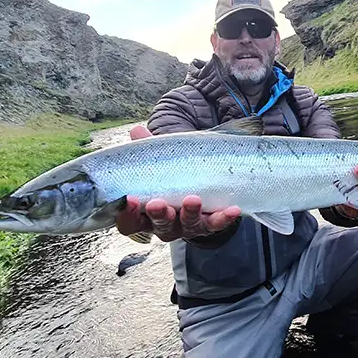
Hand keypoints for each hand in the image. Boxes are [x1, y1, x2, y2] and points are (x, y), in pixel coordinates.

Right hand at [114, 125, 241, 241]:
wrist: (201, 190)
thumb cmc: (171, 177)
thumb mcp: (159, 163)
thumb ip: (148, 150)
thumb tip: (137, 131)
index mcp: (145, 214)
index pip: (129, 221)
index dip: (126, 214)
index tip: (128, 199)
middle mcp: (166, 223)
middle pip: (159, 226)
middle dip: (159, 214)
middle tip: (158, 203)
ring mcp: (189, 226)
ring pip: (188, 226)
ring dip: (190, 214)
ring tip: (192, 200)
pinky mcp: (210, 224)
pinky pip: (217, 223)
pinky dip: (223, 218)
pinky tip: (231, 209)